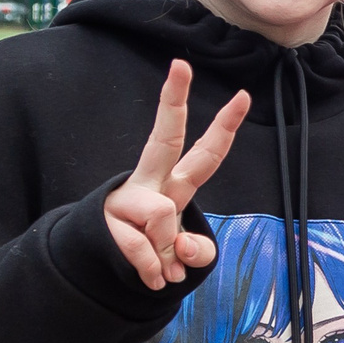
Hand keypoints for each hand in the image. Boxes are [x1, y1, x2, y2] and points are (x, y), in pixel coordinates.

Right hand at [105, 60, 247, 290]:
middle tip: (181, 64)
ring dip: (166, 251)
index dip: (225, 128)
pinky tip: (150, 278)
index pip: (203, 154)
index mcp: (173, 185)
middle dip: (174, 100)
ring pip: (163, 214)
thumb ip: (195, 251)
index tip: (244, 95)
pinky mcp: (106, 220)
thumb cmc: (151, 252)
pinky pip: (142, 248)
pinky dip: (151, 270)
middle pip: (164, 137)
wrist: (99, 270)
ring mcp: (126, 198)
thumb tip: (183, 250)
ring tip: (161, 267)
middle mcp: (149, 182)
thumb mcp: (182, 254)